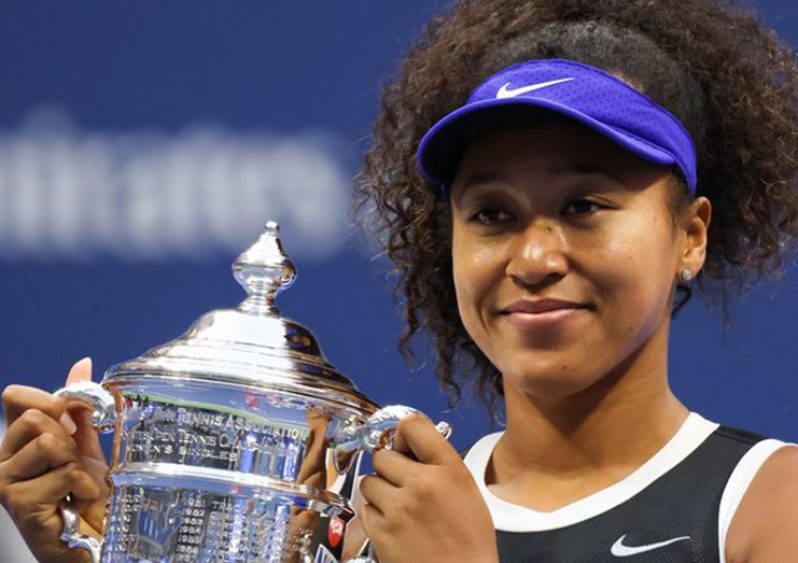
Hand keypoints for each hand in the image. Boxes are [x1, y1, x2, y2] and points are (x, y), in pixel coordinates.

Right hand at [0, 358, 109, 562]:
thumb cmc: (86, 495)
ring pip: (51, 443)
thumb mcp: (88, 443)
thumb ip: (81, 407)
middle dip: (71, 439)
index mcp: (16, 440)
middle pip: (37, 418)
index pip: (15, 396)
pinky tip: (77, 503)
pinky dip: (85, 487)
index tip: (73, 420)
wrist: (97, 537)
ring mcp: (5, 482)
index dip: (51, 399)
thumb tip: (82, 364)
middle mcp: (2, 459)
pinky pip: (64, 472)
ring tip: (76, 486)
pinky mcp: (18, 503)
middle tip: (75, 466)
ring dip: (78, 465)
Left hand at [359, 413, 497, 562]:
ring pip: (369, 481)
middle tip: (402, 483)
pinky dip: (375, 515)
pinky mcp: (381, 531)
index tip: (402, 444)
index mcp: (448, 470)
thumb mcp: (467, 490)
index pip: (412, 426)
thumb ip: (439, 464)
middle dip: (389, 468)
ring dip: (379, 491)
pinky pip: (365, 508)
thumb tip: (409, 447)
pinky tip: (394, 525)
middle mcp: (422, 484)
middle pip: (383, 455)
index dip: (403, 435)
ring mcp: (398, 508)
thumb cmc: (469, 542)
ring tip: (398, 507)